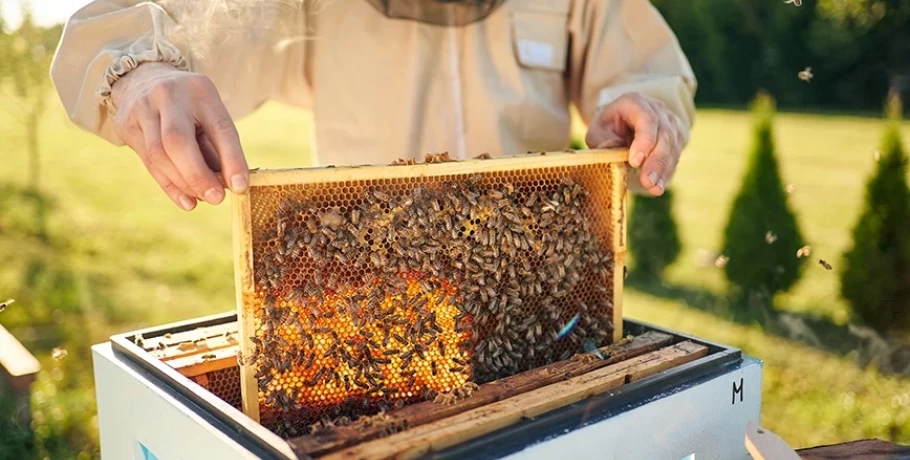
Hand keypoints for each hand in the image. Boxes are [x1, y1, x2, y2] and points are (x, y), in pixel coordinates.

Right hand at [111, 62, 247, 210]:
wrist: (144, 79)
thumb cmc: (190, 106)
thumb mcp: (210, 114)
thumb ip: (218, 147)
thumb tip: (229, 185)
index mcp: (200, 89)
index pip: (219, 127)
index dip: (232, 159)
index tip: (240, 186)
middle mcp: (168, 95)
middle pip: (177, 141)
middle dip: (198, 175)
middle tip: (217, 198)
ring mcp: (142, 108)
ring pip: (158, 154)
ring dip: (183, 183)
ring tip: (202, 198)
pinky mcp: (126, 125)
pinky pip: (148, 162)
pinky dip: (169, 185)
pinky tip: (186, 201)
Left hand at [585, 93, 685, 195]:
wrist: (621, 124)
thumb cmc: (607, 129)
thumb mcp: (597, 132)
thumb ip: (602, 140)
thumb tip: (614, 148)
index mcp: (635, 102)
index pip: (646, 119)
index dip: (644, 141)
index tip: (635, 162)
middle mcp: (656, 109)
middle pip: (663, 134)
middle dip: (656, 161)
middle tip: (647, 182)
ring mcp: (669, 122)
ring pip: (673, 146)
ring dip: (663, 170)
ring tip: (654, 188)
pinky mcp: (676, 136)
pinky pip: (675, 155)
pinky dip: (667, 172)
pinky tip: (659, 186)